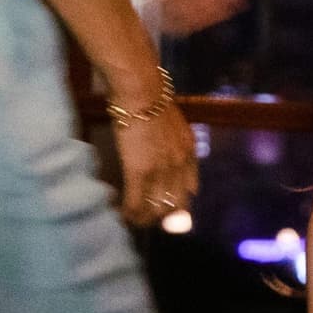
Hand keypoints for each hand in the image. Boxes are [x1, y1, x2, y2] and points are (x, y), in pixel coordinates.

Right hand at [110, 99, 198, 225]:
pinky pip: (136, 202)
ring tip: (135, 220)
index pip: (191, 188)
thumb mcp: (173, 123)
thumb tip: (163, 147)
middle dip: (163, 217)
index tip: (170, 208)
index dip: (180, 202)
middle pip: (176, 204)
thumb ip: (173, 140)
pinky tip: (122, 214)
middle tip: (149, 219)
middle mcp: (180, 166)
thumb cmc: (152, 99)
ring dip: (144, 218)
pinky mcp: (140, 172)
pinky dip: (130, 212)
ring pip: (156, 207)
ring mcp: (161, 171)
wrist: (142, 92)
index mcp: (189, 153)